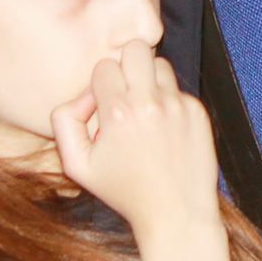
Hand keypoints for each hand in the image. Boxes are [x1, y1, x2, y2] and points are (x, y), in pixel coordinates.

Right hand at [51, 41, 223, 240]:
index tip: (104, 106)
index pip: (104, 66)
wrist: (176, 211)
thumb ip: (64, 122)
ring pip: (160, 64)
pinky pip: (179, 89)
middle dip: (126, 66)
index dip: (100, 84)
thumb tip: (83, 96)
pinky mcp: (197, 111)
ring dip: (149, 80)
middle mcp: (149, 103)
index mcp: (117, 113)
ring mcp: (177, 105)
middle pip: (136, 49)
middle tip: (125, 92)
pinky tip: (165, 128)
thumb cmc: (124, 191)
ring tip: (144, 110)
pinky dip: (169, 102)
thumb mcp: (77, 165)